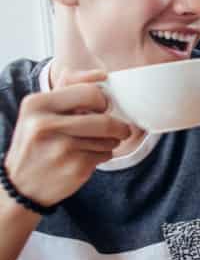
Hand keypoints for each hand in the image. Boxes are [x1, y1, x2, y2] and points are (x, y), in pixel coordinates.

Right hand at [3, 69, 131, 206]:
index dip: (102, 102)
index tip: (100, 109)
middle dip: (117, 126)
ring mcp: (61, 148)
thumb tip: (102, 74)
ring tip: (94, 144)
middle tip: (117, 129)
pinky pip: (106, 154)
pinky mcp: (75, 167)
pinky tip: (87, 157)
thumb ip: (70, 87)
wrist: (21, 185)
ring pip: (109, 138)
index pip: (90, 93)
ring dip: (110, 141)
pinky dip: (104, 155)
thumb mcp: (41, 111)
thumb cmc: (37, 141)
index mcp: (36, 104)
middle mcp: (46, 125)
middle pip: (105, 120)